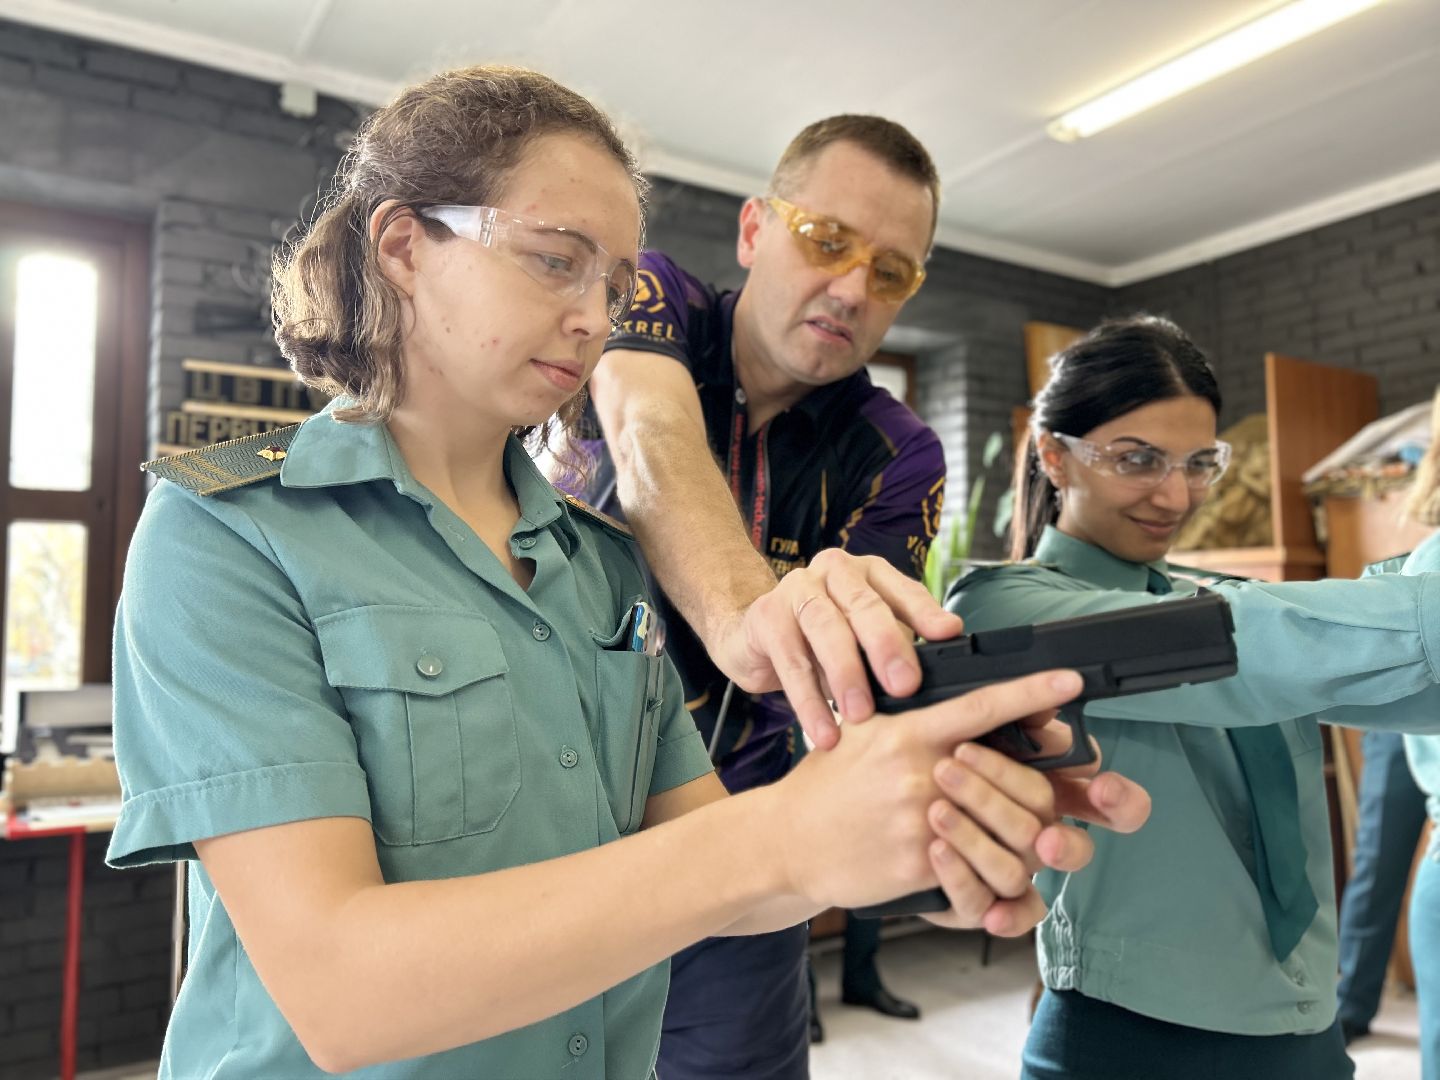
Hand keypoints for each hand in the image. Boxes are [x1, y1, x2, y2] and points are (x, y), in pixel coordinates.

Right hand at [710, 549, 964, 750]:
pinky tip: (823, 730)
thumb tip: (941, 681)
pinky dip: (808, 700)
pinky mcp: (767, 615)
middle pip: (864, 604)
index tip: (949, 636)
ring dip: (845, 674)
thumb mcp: (864, 640)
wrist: (753, 636)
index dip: (926, 613)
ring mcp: (797, 588)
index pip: (903, 589)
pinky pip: (790, 660)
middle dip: (886, 646)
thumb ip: (898, 648)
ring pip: (826, 628)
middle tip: (904, 686)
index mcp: (869, 573)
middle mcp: (835, 571)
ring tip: (860, 714)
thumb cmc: (821, 640)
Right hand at [763, 669, 1082, 914]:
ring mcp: (923, 819)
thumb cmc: (828, 783)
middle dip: (1034, 781)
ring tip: (1011, 828)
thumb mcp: (864, 731)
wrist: (787, 838)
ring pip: (1002, 825)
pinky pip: (976, 867)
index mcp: (910, 732)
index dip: (1032, 691)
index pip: (983, 704)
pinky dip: (981, 865)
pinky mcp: (921, 863)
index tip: (1070, 680)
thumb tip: (958, 701)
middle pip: (1012, 773)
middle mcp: (922, 772)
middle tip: (1042, 783)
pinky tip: (972, 858)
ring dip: (1014, 828)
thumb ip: (911, 715)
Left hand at [922, 716, 1150, 936]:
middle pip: (1060, 838)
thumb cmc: (925, 762)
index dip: (1119, 801)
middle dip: (1009, 803)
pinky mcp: (976, 905)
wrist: (868, 816)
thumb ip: (1010, 715)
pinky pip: (981, 904)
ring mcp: (1011, 875)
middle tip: (961, 770)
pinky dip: (960, 877)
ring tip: (936, 808)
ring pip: (1015, 869)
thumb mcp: (958, 727)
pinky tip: (938, 851)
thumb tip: (1042, 706)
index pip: (1111, 805)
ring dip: (975, 835)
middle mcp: (1040, 840)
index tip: (1102, 786)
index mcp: (1050, 793)